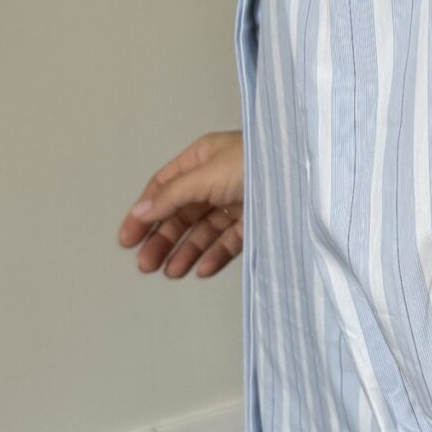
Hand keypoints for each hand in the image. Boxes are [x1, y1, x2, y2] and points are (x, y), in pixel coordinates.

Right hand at [116, 130, 244, 277]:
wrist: (304, 174)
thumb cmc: (256, 161)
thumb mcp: (205, 175)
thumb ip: (172, 196)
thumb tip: (140, 211)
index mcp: (202, 158)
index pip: (163, 188)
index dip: (144, 213)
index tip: (126, 239)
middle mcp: (217, 179)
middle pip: (181, 213)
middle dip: (163, 238)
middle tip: (145, 265)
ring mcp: (236, 200)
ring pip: (203, 230)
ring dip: (185, 251)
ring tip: (171, 272)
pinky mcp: (256, 220)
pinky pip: (229, 241)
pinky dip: (214, 255)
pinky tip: (202, 269)